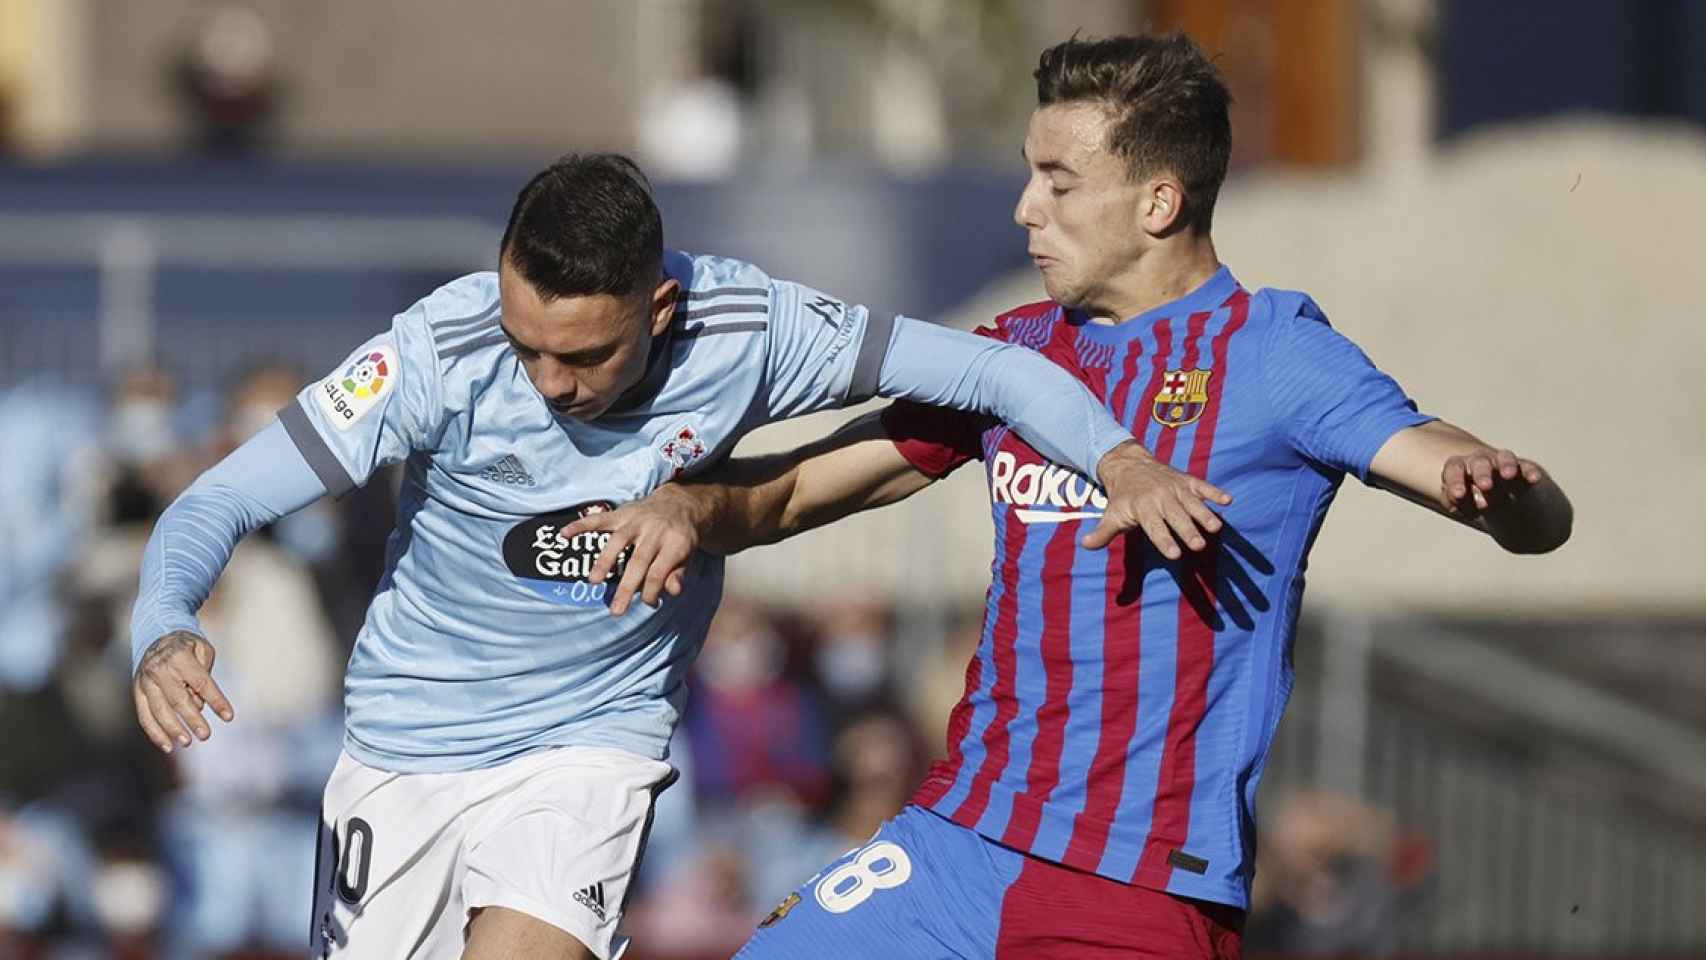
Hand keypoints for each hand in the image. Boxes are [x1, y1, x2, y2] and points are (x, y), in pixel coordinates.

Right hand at [132, 631, 233, 753]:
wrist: (155, 637)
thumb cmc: (187, 647)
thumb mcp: (203, 650)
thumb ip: (204, 675)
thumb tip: (198, 705)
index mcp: (179, 656)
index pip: (201, 682)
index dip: (216, 700)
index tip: (229, 716)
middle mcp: (158, 668)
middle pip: (178, 699)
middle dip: (193, 719)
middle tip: (206, 735)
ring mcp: (144, 681)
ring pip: (158, 710)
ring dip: (173, 729)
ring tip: (188, 742)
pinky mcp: (137, 691)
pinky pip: (144, 715)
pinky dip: (155, 732)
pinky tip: (168, 745)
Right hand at [560, 485, 704, 616]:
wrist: (679, 503)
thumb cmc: (681, 537)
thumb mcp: (689, 555)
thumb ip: (679, 573)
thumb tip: (673, 591)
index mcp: (675, 543)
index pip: (660, 572)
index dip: (653, 592)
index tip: (648, 604)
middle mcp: (655, 531)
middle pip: (639, 561)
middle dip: (627, 587)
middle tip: (615, 610)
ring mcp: (637, 521)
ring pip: (618, 541)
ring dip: (604, 561)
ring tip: (593, 581)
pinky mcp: (622, 513)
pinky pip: (600, 519)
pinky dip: (581, 525)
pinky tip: (565, 535)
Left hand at [1085, 440, 1232, 556]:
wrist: (1130, 465)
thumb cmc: (1123, 498)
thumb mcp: (1111, 514)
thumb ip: (1103, 533)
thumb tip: (1086, 546)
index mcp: (1142, 508)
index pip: (1154, 527)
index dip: (1164, 540)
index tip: (1174, 555)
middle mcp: (1160, 497)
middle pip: (1176, 517)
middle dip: (1187, 531)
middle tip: (1199, 545)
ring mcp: (1176, 488)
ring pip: (1192, 502)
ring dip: (1204, 514)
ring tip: (1216, 528)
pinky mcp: (1187, 481)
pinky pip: (1203, 486)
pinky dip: (1215, 492)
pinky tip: (1228, 500)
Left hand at [1441, 447, 1545, 514]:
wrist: (1507, 502)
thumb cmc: (1476, 502)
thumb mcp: (1464, 505)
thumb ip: (1457, 501)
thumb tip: (1455, 499)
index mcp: (1460, 468)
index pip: (1454, 469)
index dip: (1455, 481)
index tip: (1459, 495)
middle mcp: (1481, 462)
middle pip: (1479, 462)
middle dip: (1482, 473)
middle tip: (1485, 486)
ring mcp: (1504, 464)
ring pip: (1504, 458)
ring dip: (1506, 465)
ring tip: (1508, 475)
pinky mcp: (1525, 470)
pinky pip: (1527, 468)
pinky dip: (1530, 472)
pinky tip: (1534, 479)